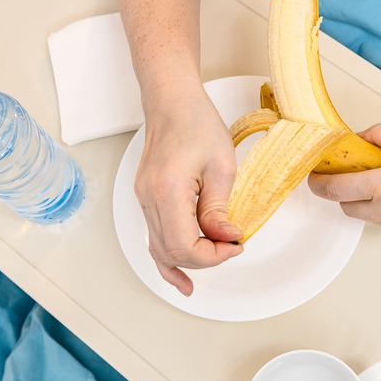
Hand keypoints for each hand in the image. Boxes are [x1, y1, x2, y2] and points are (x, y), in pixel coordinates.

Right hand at [134, 86, 242, 294]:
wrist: (172, 102)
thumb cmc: (197, 124)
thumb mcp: (221, 165)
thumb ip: (219, 207)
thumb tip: (226, 238)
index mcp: (167, 191)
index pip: (185, 246)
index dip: (213, 256)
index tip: (236, 244)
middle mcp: (148, 199)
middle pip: (171, 252)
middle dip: (204, 260)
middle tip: (231, 247)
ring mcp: (143, 200)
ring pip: (159, 249)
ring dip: (185, 262)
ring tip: (202, 278)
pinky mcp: (146, 198)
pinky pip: (154, 236)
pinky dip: (167, 258)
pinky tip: (178, 276)